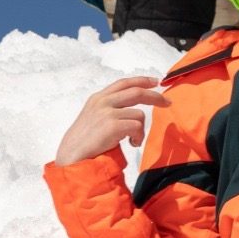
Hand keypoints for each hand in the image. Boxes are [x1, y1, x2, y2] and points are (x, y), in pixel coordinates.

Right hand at [54, 76, 168, 166]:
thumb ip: (110, 109)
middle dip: (155, 96)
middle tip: (167, 102)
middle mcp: (102, 102)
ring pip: (139, 114)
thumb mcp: (94, 118)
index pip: (124, 83)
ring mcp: (106, 113)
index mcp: (98, 98)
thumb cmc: (84, 142)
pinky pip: (137, 127)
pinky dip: (138, 137)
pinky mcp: (112, 125)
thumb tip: (133, 109)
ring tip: (133, 140)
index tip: (155, 81)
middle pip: (136, 91)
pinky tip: (131, 144)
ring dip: (141, 130)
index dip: (141, 80)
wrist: (71, 157)